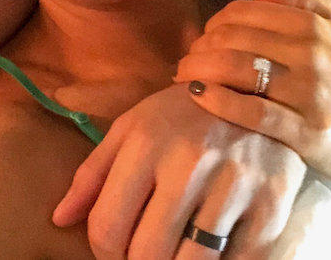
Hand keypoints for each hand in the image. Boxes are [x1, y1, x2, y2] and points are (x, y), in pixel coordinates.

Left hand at [53, 83, 305, 259]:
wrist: (254, 87)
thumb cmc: (181, 113)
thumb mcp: (131, 127)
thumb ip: (92, 174)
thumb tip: (59, 219)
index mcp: (147, 143)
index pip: (107, 229)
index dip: (103, 252)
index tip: (114, 249)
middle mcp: (189, 164)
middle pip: (147, 255)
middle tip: (144, 251)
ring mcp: (234, 186)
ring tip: (175, 248)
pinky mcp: (272, 207)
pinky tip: (212, 246)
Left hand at [175, 0, 330, 197]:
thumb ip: (303, 2)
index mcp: (312, 26)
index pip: (243, 13)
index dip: (213, 22)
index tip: (204, 37)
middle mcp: (310, 54)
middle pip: (232, 39)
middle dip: (200, 47)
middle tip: (187, 58)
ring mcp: (308, 94)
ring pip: (235, 70)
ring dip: (198, 69)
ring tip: (183, 75)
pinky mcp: (305, 132)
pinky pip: (251, 112)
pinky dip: (217, 100)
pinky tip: (197, 94)